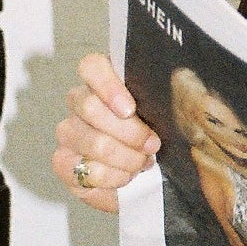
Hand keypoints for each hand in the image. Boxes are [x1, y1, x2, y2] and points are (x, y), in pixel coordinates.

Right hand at [52, 53, 160, 214]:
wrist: (148, 179)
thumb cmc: (155, 138)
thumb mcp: (163, 115)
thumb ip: (162, 99)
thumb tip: (183, 85)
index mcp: (104, 81)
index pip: (91, 67)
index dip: (108, 86)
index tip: (131, 109)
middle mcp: (80, 102)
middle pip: (90, 107)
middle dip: (129, 132)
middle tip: (152, 145)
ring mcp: (69, 132)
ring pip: (92, 140)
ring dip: (125, 158)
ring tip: (143, 164)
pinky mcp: (63, 162)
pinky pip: (85, 169)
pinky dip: (112, 177)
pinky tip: (126, 178)